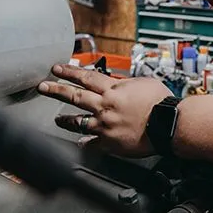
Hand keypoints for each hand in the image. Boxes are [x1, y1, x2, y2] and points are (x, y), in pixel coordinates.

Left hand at [39, 64, 172, 157]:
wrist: (168, 124)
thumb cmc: (160, 103)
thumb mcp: (142, 83)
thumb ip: (124, 83)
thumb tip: (116, 83)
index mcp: (113, 90)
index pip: (85, 77)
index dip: (69, 72)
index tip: (57, 69)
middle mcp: (105, 106)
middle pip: (75, 96)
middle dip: (56, 90)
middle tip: (43, 87)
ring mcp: (105, 125)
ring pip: (78, 121)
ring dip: (65, 120)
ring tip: (57, 119)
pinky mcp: (109, 142)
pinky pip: (92, 143)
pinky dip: (85, 142)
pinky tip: (80, 143)